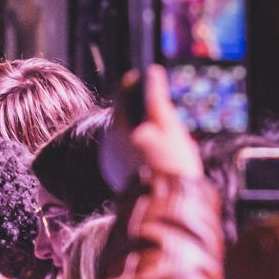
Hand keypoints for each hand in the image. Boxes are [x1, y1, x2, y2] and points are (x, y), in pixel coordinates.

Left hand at [101, 71, 204, 192]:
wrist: (164, 205)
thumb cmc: (170, 164)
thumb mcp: (169, 127)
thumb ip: (157, 99)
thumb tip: (152, 73)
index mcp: (119, 128)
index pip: (122, 95)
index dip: (132, 84)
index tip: (141, 77)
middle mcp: (108, 143)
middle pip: (122, 118)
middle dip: (137, 113)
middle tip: (156, 111)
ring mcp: (109, 160)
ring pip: (122, 136)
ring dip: (136, 132)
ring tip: (158, 135)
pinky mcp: (113, 175)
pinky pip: (122, 154)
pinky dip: (134, 149)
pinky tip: (151, 153)